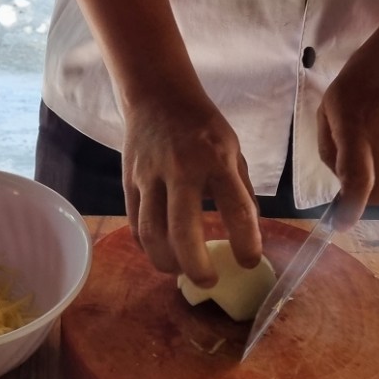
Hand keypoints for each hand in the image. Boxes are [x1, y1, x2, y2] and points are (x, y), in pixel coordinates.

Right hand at [121, 88, 262, 286]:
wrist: (157, 96)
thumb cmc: (202, 126)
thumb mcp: (233, 150)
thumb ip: (240, 189)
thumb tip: (249, 230)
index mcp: (216, 160)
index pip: (236, 208)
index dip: (246, 242)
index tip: (249, 261)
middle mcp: (181, 169)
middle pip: (183, 229)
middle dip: (197, 265)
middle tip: (209, 282)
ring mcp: (150, 176)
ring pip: (151, 232)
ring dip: (167, 261)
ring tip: (181, 271)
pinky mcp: (128, 181)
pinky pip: (135, 222)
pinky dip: (147, 245)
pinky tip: (161, 252)